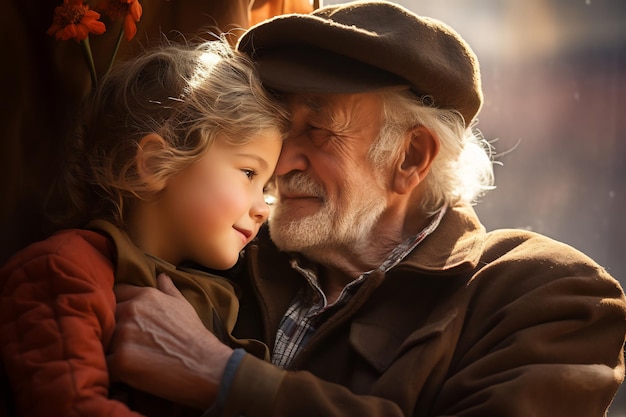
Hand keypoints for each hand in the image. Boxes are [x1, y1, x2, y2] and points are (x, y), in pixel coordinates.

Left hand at [107, 274, 232, 407]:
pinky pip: (105, 364)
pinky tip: (125, 373)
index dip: (118, 304)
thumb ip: (168, 289)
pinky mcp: (121, 361)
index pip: (116, 293)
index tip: (123, 317)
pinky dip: (112, 369)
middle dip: (112, 327)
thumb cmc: (195, 336)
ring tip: (127, 358)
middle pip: (106, 317)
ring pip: (103, 340)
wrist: (206, 366)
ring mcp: (124, 336)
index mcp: (145, 296)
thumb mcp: (184, 306)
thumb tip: (161, 275)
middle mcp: (131, 311)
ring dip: (111, 348)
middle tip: (126, 341)